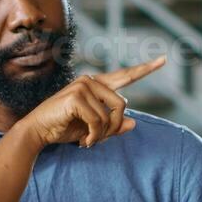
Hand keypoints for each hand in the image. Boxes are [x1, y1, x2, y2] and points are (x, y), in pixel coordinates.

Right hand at [9, 55, 166, 149]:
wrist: (37, 132)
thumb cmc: (63, 128)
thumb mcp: (93, 129)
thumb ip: (112, 126)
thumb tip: (133, 123)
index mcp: (96, 85)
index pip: (125, 76)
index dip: (145, 69)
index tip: (164, 60)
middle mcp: (91, 81)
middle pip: (123, 104)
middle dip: (113, 127)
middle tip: (97, 140)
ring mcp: (83, 86)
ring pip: (111, 115)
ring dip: (102, 134)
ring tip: (88, 141)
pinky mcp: (76, 96)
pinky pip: (99, 120)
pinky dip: (94, 136)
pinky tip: (83, 141)